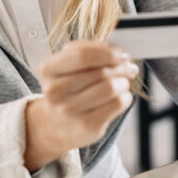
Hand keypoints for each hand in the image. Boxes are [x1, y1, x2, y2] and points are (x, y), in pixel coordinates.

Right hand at [24, 41, 137, 169]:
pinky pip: (117, 103)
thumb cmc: (69, 88)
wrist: (58, 124)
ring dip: (124, 82)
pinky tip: (120, 96)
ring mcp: (70, 110)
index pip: (82, 55)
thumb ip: (91, 52)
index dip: (107, 53)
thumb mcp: (69, 65)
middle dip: (121, 67)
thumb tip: (120, 54)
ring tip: (123, 82)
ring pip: (111, 87)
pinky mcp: (87, 125)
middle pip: (100, 72)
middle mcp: (55, 91)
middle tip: (129, 67)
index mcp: (48, 69)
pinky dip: (125, 97)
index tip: (121, 53)